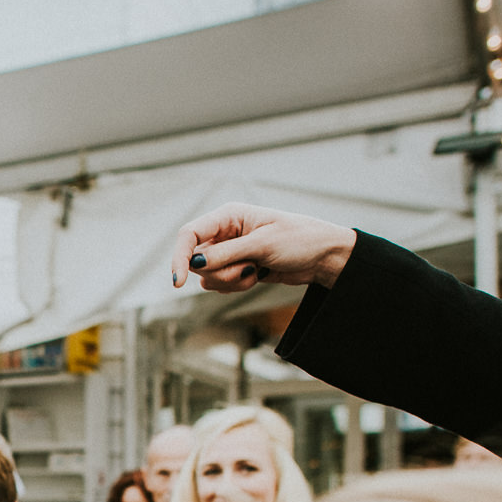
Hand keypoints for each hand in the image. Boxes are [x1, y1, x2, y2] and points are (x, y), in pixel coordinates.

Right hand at [170, 203, 357, 294]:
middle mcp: (224, 232)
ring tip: (256, 271)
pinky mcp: (235, 267)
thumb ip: (226, 254)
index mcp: (228, 215)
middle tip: (247, 268)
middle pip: (196, 260)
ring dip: (230, 281)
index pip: (189, 234)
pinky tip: (257, 276)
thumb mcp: (262, 245)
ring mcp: (228, 251)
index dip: (179, 257)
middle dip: (220, 272)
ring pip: (207, 276)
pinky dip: (236, 286)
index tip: (178, 282)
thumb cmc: (299, 240)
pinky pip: (220, 284)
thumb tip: (194, 263)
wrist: (323, 257)